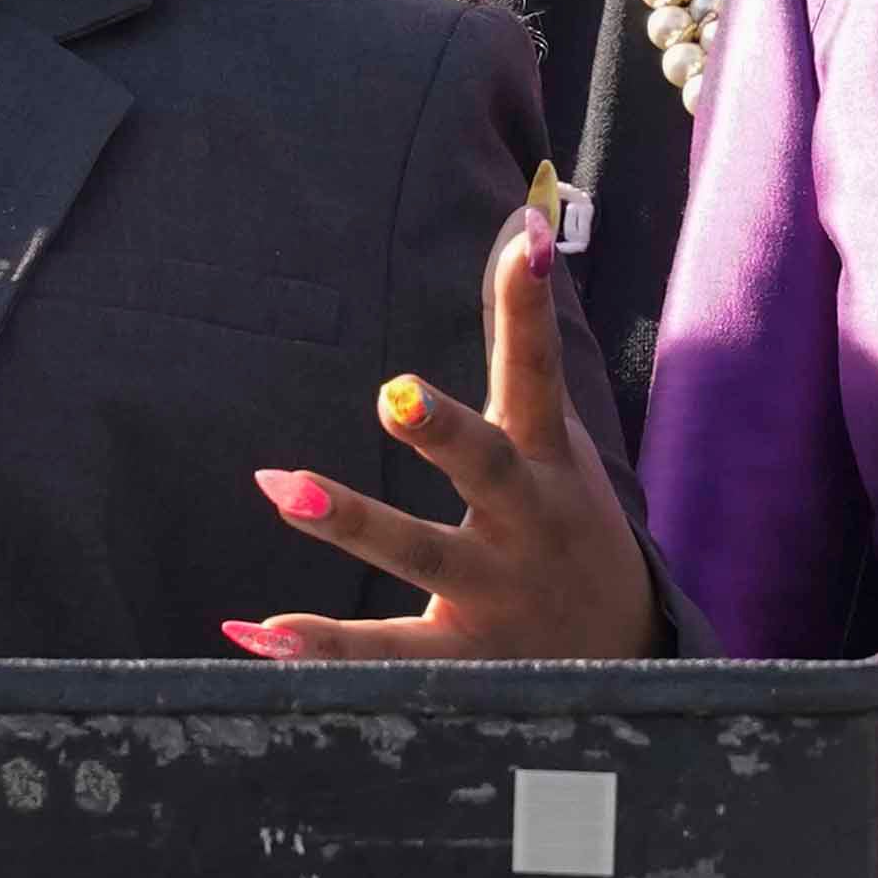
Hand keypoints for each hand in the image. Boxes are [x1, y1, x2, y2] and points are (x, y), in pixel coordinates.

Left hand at [230, 210, 660, 660]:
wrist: (621, 656)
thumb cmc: (563, 515)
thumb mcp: (552, 430)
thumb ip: (520, 338)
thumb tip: (520, 216)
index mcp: (545, 458)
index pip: (536, 370)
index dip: (530, 306)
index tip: (527, 239)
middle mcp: (523, 521)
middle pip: (484, 465)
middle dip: (442, 428)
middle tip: (393, 393)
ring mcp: (493, 595)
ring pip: (421, 556)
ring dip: (353, 522)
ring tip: (283, 487)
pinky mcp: (459, 660)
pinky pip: (381, 655)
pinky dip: (318, 647)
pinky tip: (256, 631)